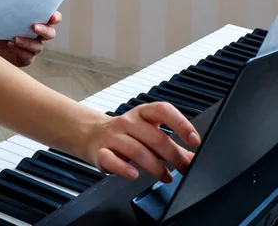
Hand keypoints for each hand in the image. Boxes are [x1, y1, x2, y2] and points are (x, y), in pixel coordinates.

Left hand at [0, 11, 60, 67]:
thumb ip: (6, 5)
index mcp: (34, 19)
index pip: (52, 18)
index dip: (55, 17)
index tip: (52, 16)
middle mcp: (35, 34)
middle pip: (50, 34)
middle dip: (44, 30)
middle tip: (34, 27)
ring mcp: (30, 47)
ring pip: (38, 47)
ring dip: (28, 42)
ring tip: (15, 38)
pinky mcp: (23, 58)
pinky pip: (28, 57)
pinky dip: (21, 52)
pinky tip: (10, 45)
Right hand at [84, 101, 200, 182]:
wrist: (93, 134)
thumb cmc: (127, 134)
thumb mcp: (149, 132)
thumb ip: (171, 143)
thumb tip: (193, 158)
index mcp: (142, 113)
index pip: (163, 110)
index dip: (181, 123)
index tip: (195, 140)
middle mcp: (127, 122)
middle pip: (154, 137)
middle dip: (174, 155)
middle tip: (184, 168)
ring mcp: (113, 136)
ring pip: (136, 150)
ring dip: (156, 167)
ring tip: (166, 177)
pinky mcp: (101, 152)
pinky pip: (112, 160)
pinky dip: (124, 169)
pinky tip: (135, 174)